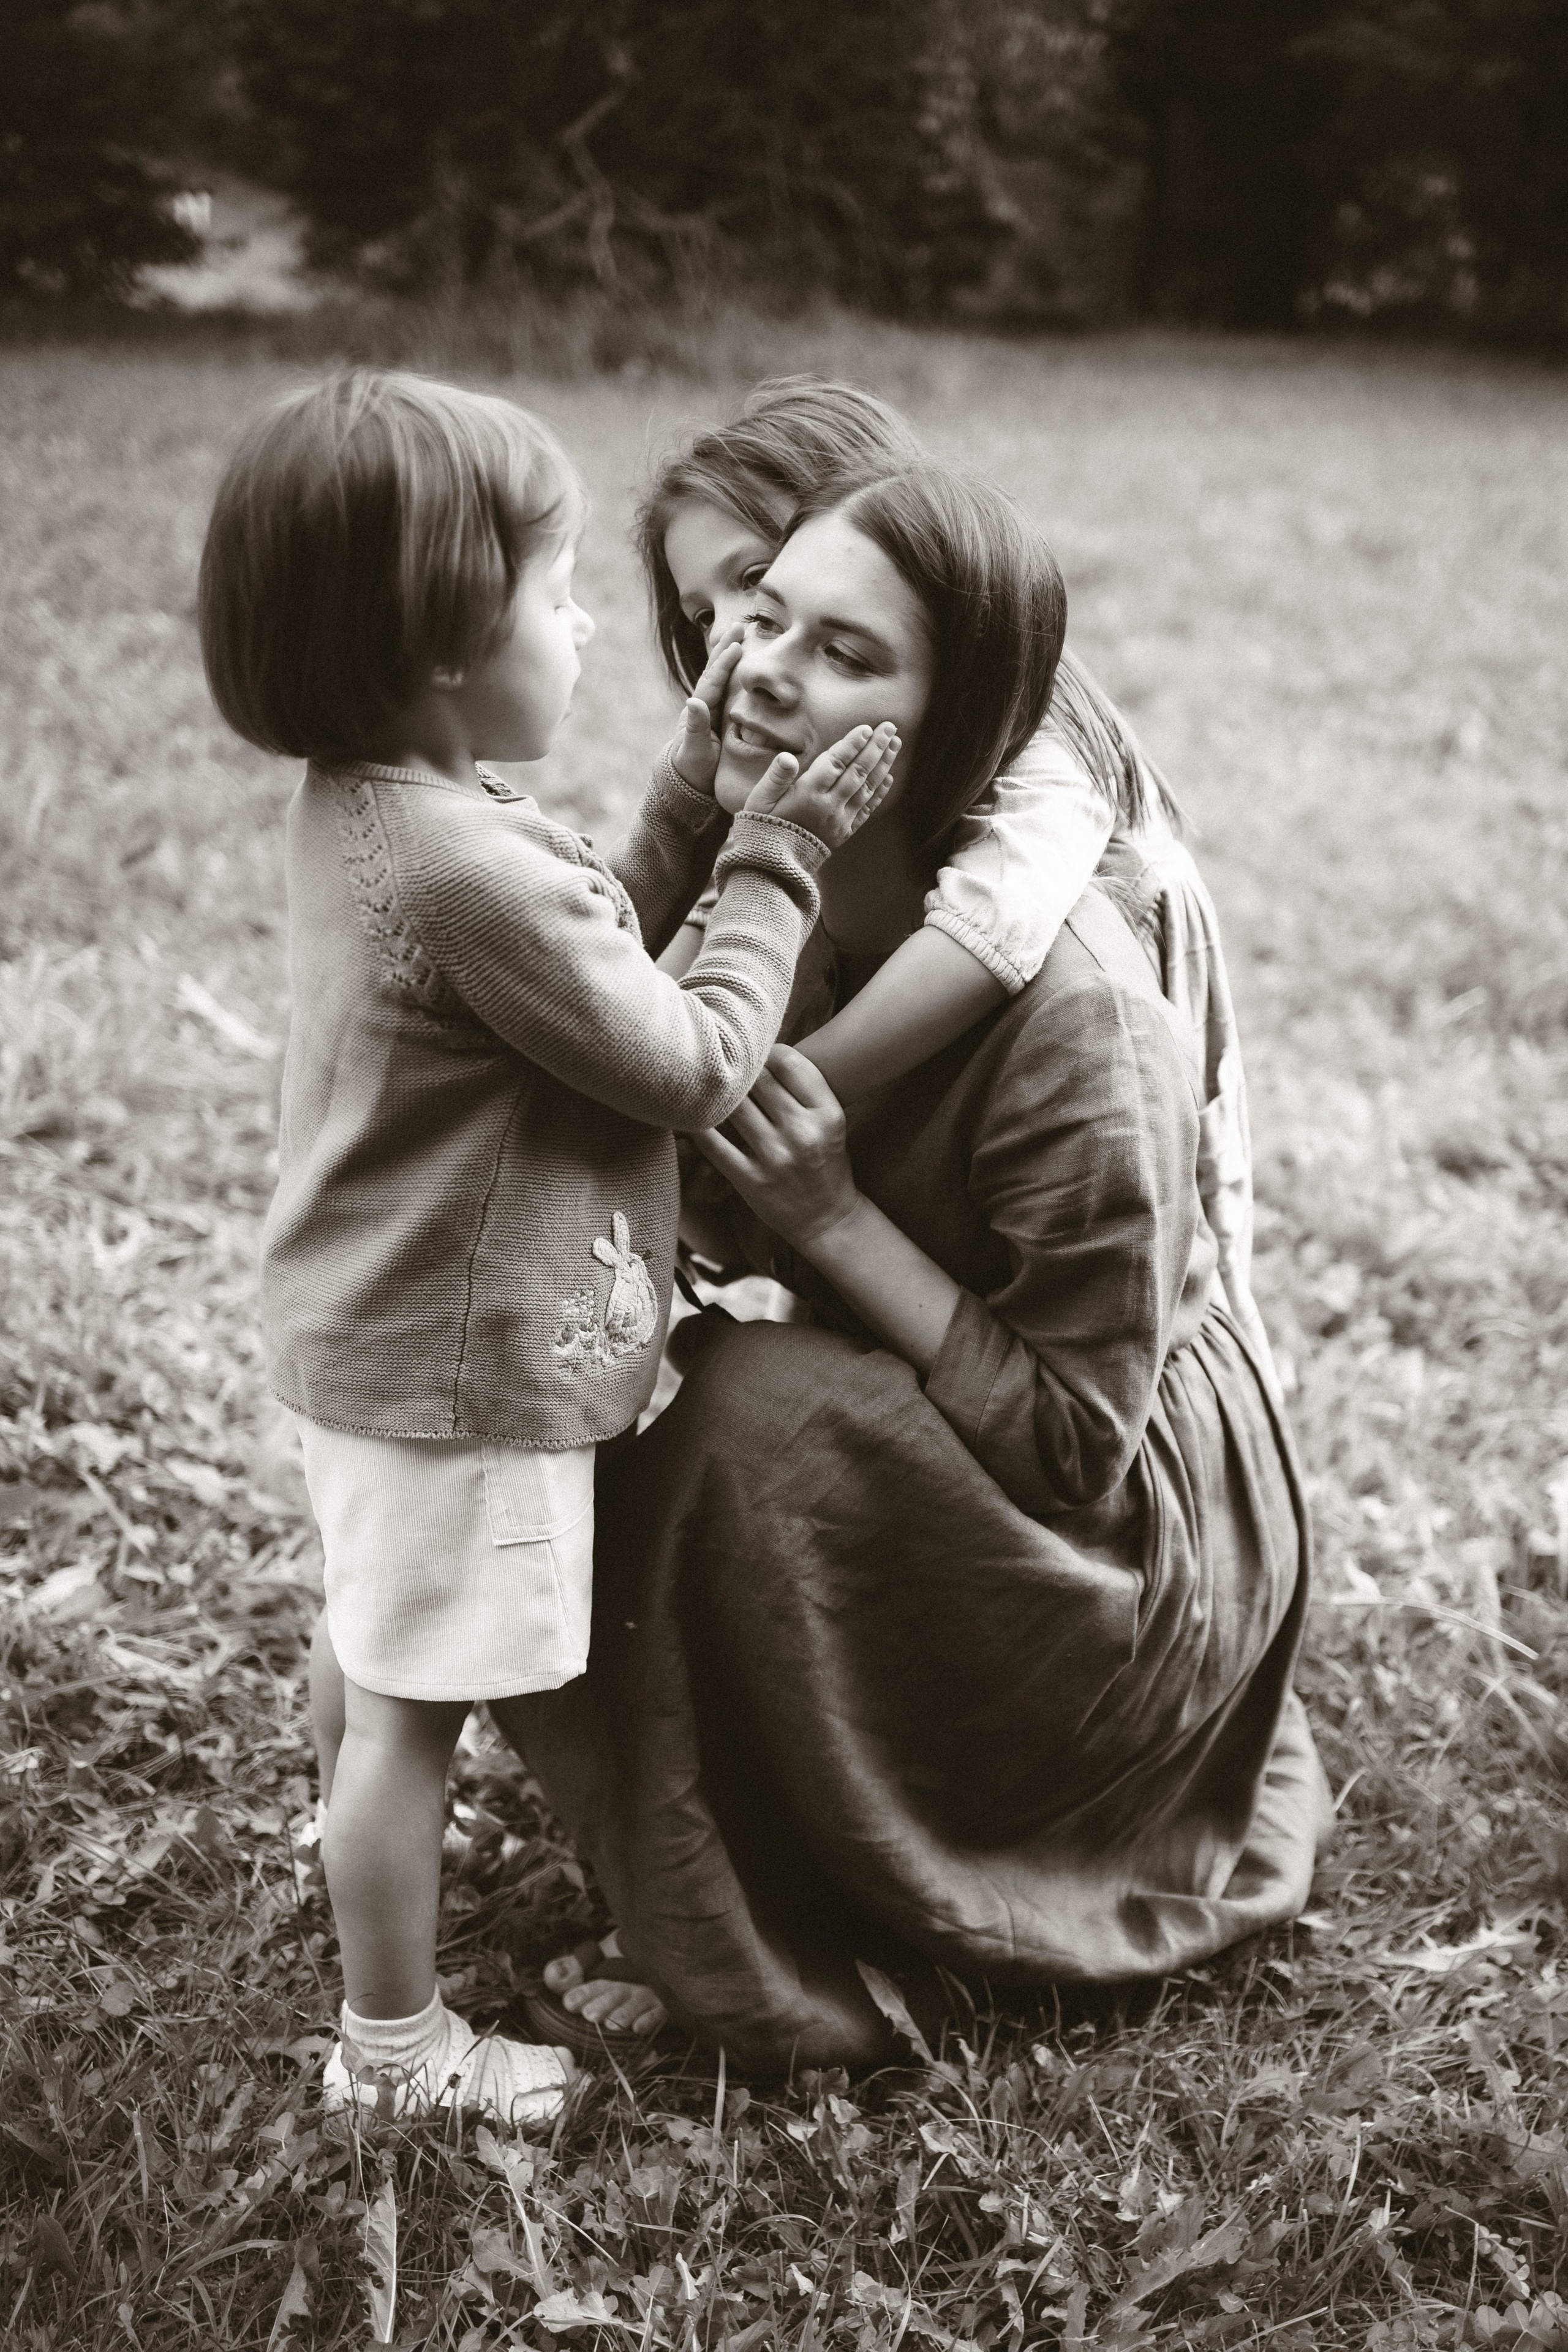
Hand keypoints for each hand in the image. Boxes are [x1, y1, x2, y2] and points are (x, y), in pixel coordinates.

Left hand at [668, 625, 743, 793]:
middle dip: (725, 648)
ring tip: (740, 635)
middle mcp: (703, 704)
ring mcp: (710, 708)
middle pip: (715, 670)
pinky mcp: (718, 714)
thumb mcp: (695, 752)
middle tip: (739, 626)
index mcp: (699, 711)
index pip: (712, 681)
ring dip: (729, 654)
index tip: (736, 646)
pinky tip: (743, 660)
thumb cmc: (693, 770)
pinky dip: (733, 670)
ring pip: (720, 675)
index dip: (723, 664)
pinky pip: (727, 687)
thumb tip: (693, 701)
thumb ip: (695, 728)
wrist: (689, 782)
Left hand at [694, 1045, 858, 1250]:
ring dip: (719, 1094)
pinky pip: (713, 1145)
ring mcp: (776, 1158)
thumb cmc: (825, 1160)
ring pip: (734, 1107)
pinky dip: (699, 1127)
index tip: (757, 1055)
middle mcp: (803, 1133)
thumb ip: (804, 1088)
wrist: (827, 1219)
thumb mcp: (830, 1121)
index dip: (766, 1051)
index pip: (789, 1062)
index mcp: (828, 1113)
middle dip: (742, 1070)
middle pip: (759, 1080)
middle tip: (728, 1066)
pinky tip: (691, 1114)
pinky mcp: (751, 1181)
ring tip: (709, 1086)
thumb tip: (761, 1048)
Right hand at [743, 721, 899, 851]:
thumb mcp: (761, 799)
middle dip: (875, 748)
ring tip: (895, 744)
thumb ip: (776, 777)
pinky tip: (889, 777)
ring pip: (867, 788)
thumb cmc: (764, 825)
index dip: (851, 744)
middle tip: (890, 727)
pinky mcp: (845, 832)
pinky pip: (867, 810)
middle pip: (857, 772)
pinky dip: (879, 793)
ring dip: (883, 765)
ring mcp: (840, 819)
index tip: (866, 728)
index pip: (835, 763)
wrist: (773, 864)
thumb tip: (788, 757)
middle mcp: (829, 806)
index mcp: (807, 794)